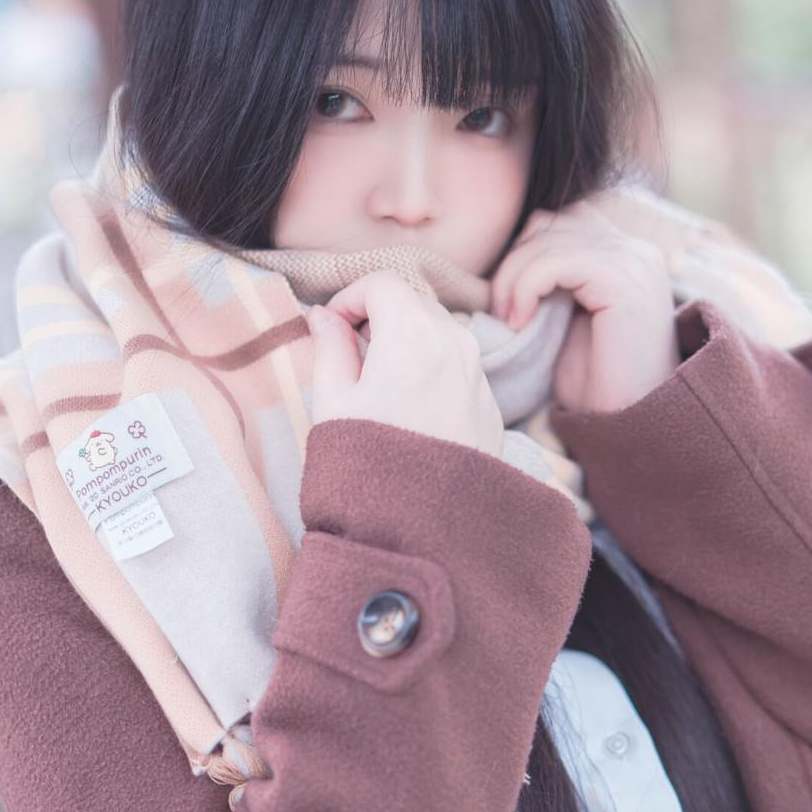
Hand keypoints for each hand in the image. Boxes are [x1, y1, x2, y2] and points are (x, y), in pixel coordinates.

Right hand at [307, 270, 505, 457]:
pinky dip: (431, 371)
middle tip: (350, 353)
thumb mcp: (333, 401)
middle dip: (379, 317)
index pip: (381, 282)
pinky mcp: (489, 406)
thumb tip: (323, 317)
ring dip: (407, 342)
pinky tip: (408, 412)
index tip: (332, 327)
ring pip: (439, 334)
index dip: (349, 298)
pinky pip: (458, 369)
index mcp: (413, 331)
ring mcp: (478, 375)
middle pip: (414, 303)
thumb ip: (329, 347)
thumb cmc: (369, 465)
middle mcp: (456, 343)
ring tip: (378, 384)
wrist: (421, 528)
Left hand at [488, 204, 679, 415]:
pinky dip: (525, 288)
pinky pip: (554, 261)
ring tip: (509, 320)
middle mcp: (636, 250)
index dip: (523, 253)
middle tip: (500, 312)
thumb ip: (554, 280)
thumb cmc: (598, 384)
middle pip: (550, 223)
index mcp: (626, 255)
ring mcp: (634, 262)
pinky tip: (520, 322)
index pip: (560, 223)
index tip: (506, 302)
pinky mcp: (623, 280)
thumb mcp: (569, 320)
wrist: (630, 425)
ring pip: (547, 240)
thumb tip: (510, 257)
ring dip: (513, 278)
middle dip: (513, 263)